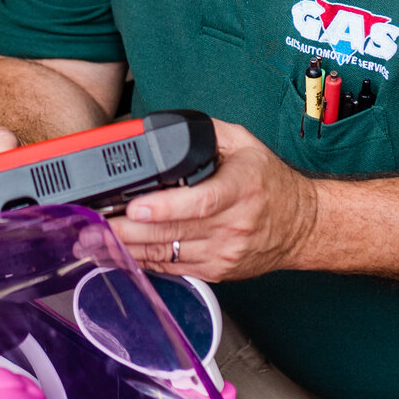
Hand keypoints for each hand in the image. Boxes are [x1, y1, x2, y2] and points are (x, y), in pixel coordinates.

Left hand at [115, 119, 319, 282]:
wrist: (303, 226)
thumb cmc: (271, 184)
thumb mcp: (245, 144)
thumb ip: (206, 132)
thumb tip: (164, 127)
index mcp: (241, 189)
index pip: (200, 203)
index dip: (165, 207)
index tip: (135, 206)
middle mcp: (233, 225)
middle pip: (173, 232)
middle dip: (128, 230)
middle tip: (96, 225)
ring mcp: (224, 253)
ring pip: (167, 255)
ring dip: (127, 249)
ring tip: (96, 240)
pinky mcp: (217, 271)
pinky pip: (173, 269)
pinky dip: (144, 262)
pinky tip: (120, 254)